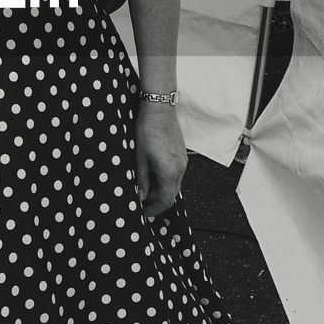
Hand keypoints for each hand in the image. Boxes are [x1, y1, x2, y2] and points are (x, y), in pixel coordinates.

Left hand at [134, 102, 187, 218]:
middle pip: (172, 194)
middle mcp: (181, 169)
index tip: (145, 213)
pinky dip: (166, 179)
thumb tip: (142, 196)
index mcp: (169, 172)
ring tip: (145, 186)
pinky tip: (154, 173)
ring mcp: (184, 161)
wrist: (160, 110)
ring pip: (174, 184)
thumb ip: (142, 179)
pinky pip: (177, 173)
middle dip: (158, 201)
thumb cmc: (148, 131)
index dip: (155, 209)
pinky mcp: (183, 154)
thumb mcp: (140, 157)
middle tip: (142, 201)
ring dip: (162, 189)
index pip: (166, 200)